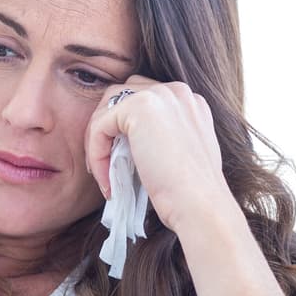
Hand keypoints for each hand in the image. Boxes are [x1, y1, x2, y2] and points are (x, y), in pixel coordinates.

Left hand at [83, 75, 233, 233]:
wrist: (199, 204)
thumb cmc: (190, 193)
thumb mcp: (179, 155)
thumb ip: (161, 139)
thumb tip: (128, 144)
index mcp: (188, 102)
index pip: (143, 100)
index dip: (124, 130)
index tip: (119, 163)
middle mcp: (176, 91)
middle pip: (122, 96)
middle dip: (107, 129)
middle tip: (103, 165)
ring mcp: (160, 95)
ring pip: (107, 109)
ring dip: (98, 142)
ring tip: (103, 175)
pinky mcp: (140, 106)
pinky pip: (100, 126)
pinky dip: (96, 153)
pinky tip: (106, 181)